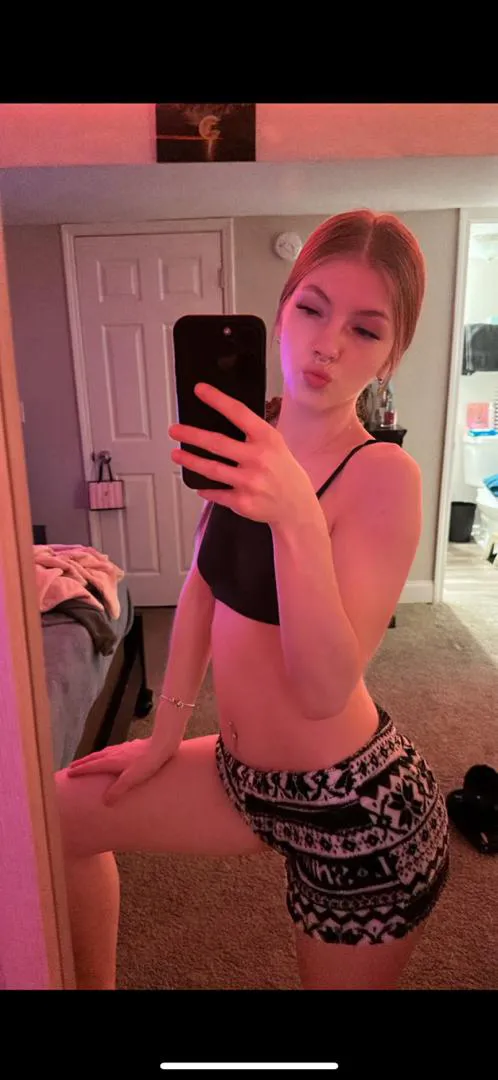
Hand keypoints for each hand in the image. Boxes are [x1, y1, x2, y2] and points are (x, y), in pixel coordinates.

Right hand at [67, 735, 178, 804]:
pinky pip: (114, 750)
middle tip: (71, 767)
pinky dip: (106, 754)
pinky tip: (113, 755)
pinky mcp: (132, 746)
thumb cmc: (149, 763)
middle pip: (94, 758)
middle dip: (82, 763)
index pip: (92, 766)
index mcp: (112, 761)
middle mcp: (115, 753)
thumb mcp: (133, 779)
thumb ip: (118, 789)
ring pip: (103, 753)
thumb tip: (105, 801)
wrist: (163, 743)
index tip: (68, 773)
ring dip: (93, 758)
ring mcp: (123, 748)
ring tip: (88, 761)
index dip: (80, 770)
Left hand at [169, 383, 315, 527]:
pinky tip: (199, 484)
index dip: (217, 400)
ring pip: (212, 469)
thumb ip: (252, 434)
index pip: (239, 413)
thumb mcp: (276, 445)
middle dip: (192, 435)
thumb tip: (219, 421)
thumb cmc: (283, 472)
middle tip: (174, 430)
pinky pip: (217, 493)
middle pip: (217, 443)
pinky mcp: (243, 502)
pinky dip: (206, 488)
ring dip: (190, 461)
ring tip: (176, 455)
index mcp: (267, 438)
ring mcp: (250, 482)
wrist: (296, 506)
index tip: (200, 390)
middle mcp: (259, 458)